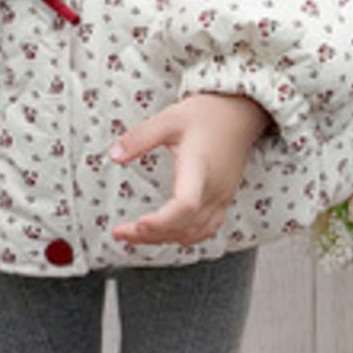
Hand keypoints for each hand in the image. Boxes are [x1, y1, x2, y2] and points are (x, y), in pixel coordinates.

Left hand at [109, 93, 270, 246]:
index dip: (162, 221)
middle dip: (150, 235)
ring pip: (194, 234)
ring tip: (136, 234)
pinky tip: (167, 233)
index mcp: (199, 168)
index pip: (185, 205)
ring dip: (165, 239)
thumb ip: (140, 138)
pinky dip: (184, 236)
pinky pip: (207, 230)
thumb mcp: (168, 119)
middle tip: (121, 233)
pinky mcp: (224, 200)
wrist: (238, 113)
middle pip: (185, 227)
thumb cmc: (205, 115)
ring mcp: (221, 198)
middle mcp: (213, 189)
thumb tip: (114, 155)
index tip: (137, 224)